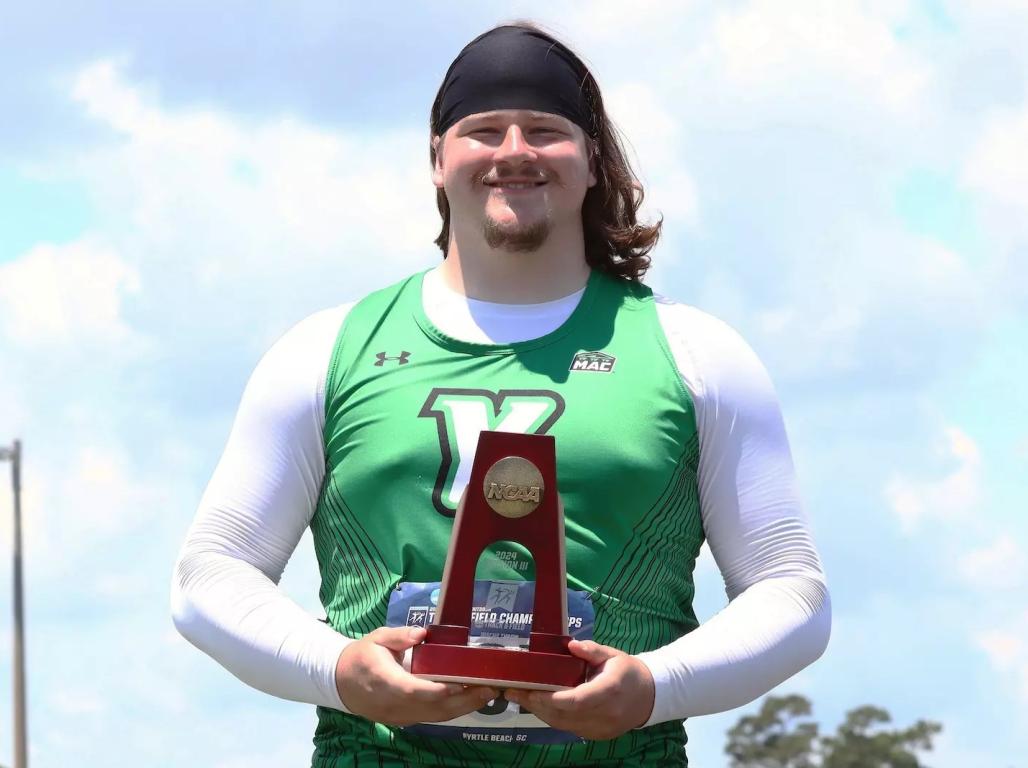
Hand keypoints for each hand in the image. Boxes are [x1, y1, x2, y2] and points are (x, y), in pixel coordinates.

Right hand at [335, 626, 497, 725]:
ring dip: (464, 708)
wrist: (340, 683)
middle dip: (463, 701)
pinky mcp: (405, 720)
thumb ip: (399, 636)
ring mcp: (400, 716)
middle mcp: (394, 704)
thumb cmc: (360, 657)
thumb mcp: (376, 638)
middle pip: (432, 708)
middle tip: (490, 688)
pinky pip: (432, 718)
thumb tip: (422, 632)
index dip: (437, 691)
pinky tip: (470, 700)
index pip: (412, 690)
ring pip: (435, 717)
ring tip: (488, 694)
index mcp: (384, 680)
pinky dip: (452, 711)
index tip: (460, 684)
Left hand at [505, 639, 654, 740]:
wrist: (649, 697)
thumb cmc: (628, 672)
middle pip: (562, 715)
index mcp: (608, 691)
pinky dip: (551, 717)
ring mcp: (599, 729)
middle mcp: (604, 714)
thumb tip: (570, 645)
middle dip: (535, 704)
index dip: (550, 698)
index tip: (529, 689)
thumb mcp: (612, 655)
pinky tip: (537, 705)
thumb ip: (591, 650)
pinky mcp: (595, 735)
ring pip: (562, 724)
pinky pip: (568, 727)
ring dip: (538, 711)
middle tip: (513, 691)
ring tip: (519, 697)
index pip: (575, 700)